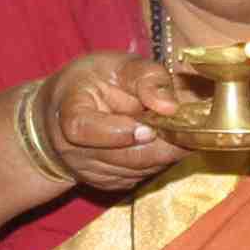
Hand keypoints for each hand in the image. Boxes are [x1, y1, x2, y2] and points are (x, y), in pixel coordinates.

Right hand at [32, 59, 197, 197]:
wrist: (62, 114)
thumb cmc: (92, 82)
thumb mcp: (117, 64)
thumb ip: (146, 77)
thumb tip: (171, 107)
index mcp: (68, 112)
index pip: (84, 130)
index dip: (117, 132)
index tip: (147, 128)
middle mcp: (73, 150)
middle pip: (124, 157)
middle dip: (163, 142)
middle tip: (188, 125)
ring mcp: (90, 172)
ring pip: (140, 169)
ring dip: (165, 151)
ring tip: (176, 128)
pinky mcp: (107, 184)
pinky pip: (142, 176)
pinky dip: (158, 159)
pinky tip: (162, 141)